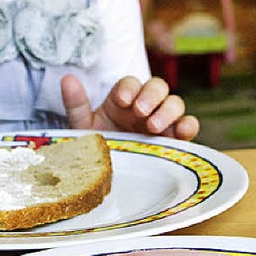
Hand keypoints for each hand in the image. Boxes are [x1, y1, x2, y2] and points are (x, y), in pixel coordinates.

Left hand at [61, 73, 199, 141]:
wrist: (108, 176)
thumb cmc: (98, 147)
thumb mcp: (84, 126)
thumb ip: (76, 104)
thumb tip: (67, 79)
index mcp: (123, 100)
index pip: (130, 83)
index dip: (129, 88)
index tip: (121, 100)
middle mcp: (145, 106)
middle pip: (157, 86)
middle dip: (151, 95)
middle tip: (140, 112)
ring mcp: (162, 121)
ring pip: (175, 103)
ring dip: (168, 110)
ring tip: (153, 127)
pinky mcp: (175, 139)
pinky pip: (188, 126)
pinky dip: (188, 125)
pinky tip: (181, 132)